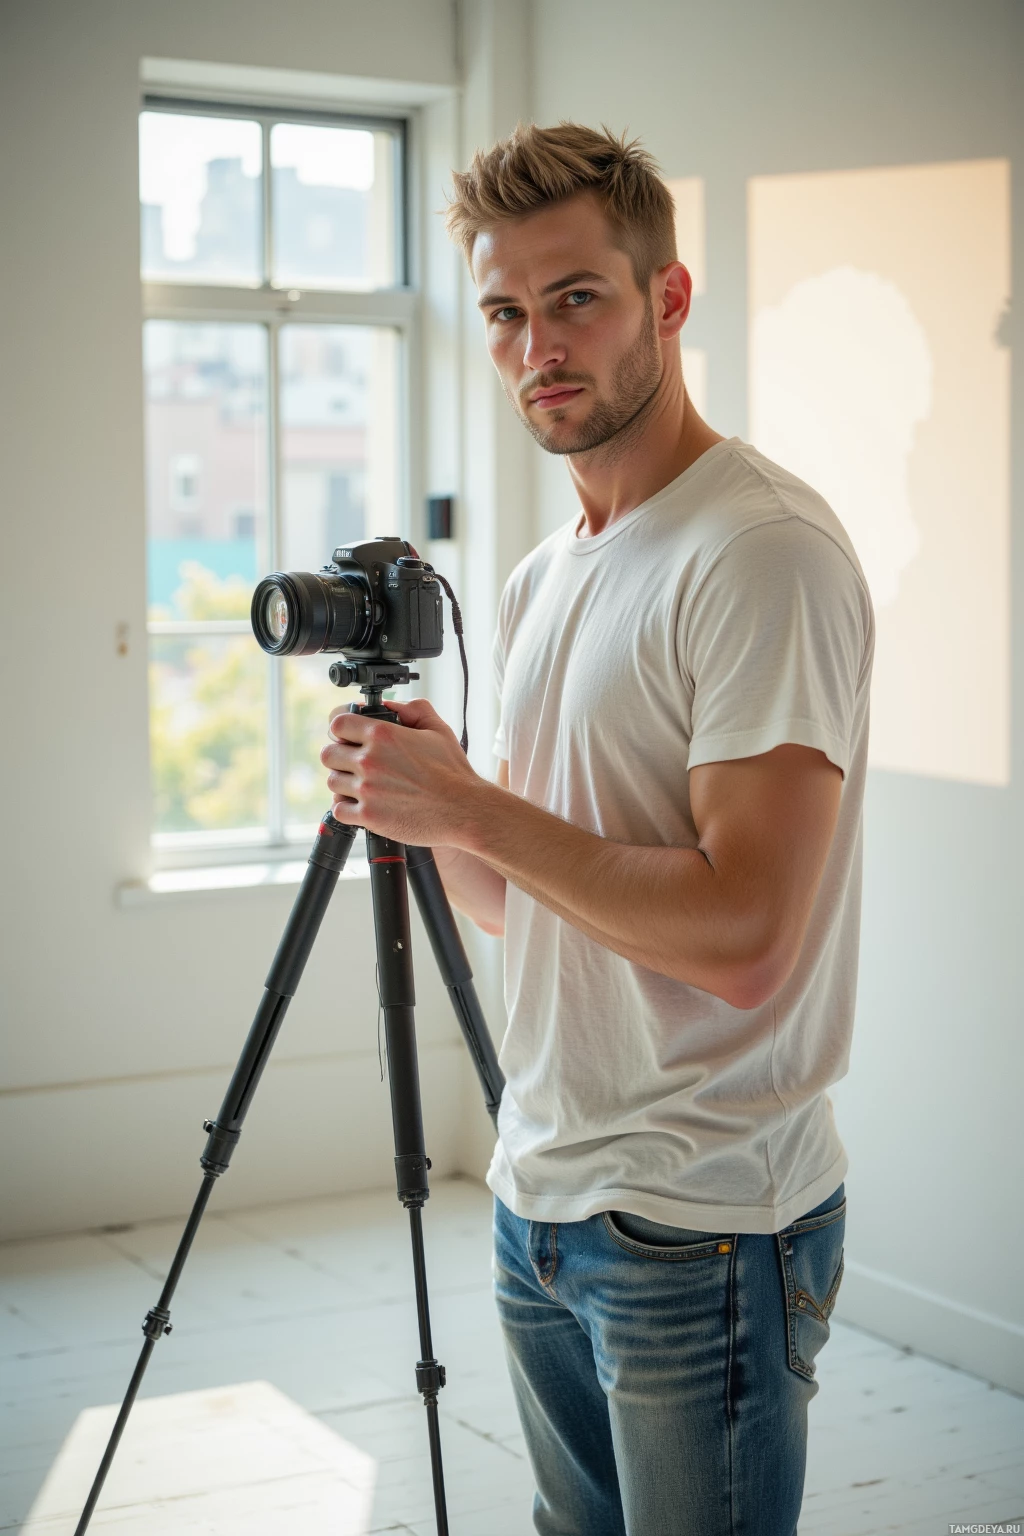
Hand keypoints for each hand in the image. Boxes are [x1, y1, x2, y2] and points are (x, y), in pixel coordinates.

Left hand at [320, 697, 482, 846]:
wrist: (463, 810)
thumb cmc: (453, 772)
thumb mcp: (438, 729)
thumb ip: (412, 709)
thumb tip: (390, 705)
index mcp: (383, 734)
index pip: (338, 723)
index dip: (342, 729)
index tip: (349, 737)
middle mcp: (370, 760)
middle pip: (329, 754)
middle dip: (341, 757)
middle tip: (355, 764)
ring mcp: (366, 789)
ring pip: (332, 782)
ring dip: (344, 782)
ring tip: (362, 786)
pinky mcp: (368, 816)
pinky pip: (339, 809)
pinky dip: (347, 807)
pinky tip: (363, 804)